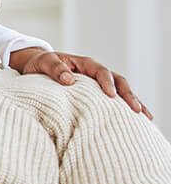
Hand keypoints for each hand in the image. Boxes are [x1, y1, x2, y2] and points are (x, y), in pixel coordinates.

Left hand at [9, 48, 152, 119]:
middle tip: (136, 110)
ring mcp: (97, 84)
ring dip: (133, 102)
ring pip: (120, 91)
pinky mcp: (95, 94)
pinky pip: (113, 100)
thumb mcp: (44, 62)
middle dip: (128, 95)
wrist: (36, 67)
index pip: (101, 72)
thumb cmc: (40, 64)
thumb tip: (69, 80)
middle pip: (118, 81)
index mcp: (84, 64)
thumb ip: (55, 69)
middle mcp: (94, 73)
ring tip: (145, 117)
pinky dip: (124, 109)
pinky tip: (135, 121)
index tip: (111, 96)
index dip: (107, 83)